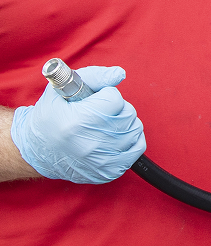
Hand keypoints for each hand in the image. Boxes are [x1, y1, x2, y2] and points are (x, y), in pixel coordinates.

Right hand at [11, 66, 145, 183]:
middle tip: (101, 111)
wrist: (38, 152)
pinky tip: (115, 136)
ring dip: (124, 122)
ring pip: (135, 129)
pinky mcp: (109, 171)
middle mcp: (91, 144)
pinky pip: (137, 149)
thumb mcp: (60, 90)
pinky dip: (131, 139)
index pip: (114, 98)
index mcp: (78, 122)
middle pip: (127, 114)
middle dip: (117, 107)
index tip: (95, 100)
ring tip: (106, 123)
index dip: (106, 94)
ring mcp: (102, 160)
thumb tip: (119, 74)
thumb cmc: (49, 118)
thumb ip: (94, 76)